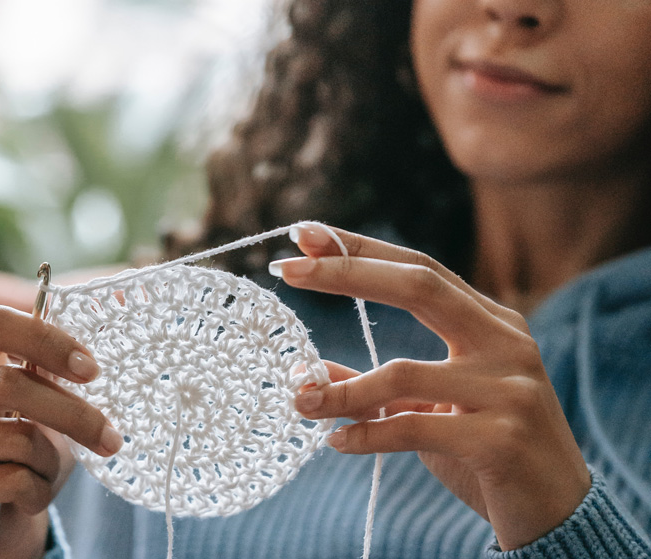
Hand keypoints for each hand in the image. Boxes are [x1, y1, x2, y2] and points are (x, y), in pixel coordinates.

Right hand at [0, 305, 122, 558]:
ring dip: (51, 461)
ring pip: (18, 440)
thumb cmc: (29, 444)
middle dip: (73, 414)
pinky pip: (12, 480)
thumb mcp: (48, 399)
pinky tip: (27, 495)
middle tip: (112, 438)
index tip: (91, 370)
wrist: (0, 515)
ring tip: (45, 470)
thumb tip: (106, 332)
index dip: (44, 340)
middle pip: (9, 384)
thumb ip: (60, 368)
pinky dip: (38, 491)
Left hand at [276, 223, 590, 549]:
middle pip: (418, 286)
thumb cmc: (488, 452)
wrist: (560, 512)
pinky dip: (368, 434)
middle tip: (287, 270)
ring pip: (402, 372)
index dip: (361, 250)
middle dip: (347, 273)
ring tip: (300, 402)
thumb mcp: (432, 408)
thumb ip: (380, 387)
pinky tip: (339, 442)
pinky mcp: (501, 437)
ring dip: (341, 391)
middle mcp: (505, 342)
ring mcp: (509, 387)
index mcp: (491, 323)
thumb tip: (310, 372)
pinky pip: (414, 427)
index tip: (304, 235)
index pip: (420, 269)